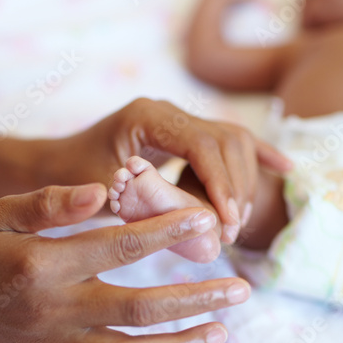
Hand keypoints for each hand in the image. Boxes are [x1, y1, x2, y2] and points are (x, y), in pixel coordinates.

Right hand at [0, 184, 250, 342]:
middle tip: (240, 289)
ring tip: (221, 333)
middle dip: (195, 298)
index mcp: (46, 265)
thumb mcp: (2, 212)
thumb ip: (52, 203)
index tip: (204, 222)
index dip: (166, 232)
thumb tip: (103, 192)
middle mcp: (57, 310)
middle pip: (139, 307)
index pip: (120, 247)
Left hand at [39, 98, 291, 244]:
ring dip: (244, 181)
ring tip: (236, 223)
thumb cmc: (74, 175)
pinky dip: (257, 156)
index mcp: (149, 117)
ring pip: (234, 141)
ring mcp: (180, 121)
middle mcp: (169, 112)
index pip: (203, 144)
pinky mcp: (185, 136)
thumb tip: (192, 224)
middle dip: (236, 187)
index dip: (221, 183)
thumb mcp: (103, 191)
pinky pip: (229, 143)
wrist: (58, 162)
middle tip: (231, 230)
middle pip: (227, 140)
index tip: (227, 221)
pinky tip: (284, 168)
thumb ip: (143, 202)